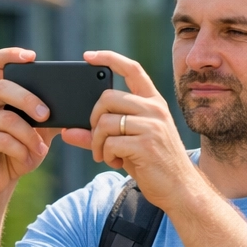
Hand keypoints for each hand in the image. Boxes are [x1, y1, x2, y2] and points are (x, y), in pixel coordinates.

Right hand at [0, 48, 61, 200]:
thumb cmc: (18, 152)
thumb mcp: (40, 131)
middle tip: (46, 115)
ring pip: (7, 119)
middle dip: (29, 100)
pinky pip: (2, 139)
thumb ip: (50, 115)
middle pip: (3, 88)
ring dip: (29, 136)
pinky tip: (25, 157)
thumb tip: (74, 104)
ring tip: (39, 149)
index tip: (32, 57)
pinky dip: (20, 150)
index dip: (11, 55)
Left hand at [63, 50, 200, 212]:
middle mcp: (155, 110)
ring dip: (97, 142)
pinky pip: (110, 142)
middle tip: (96, 137)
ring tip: (105, 155)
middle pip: (107, 97)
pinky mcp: (146, 144)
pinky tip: (116, 162)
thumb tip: (67, 132)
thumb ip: (100, 135)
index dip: (109, 58)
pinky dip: (106, 154)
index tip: (88, 56)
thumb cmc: (154, 165)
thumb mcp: (128, 144)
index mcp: (154, 103)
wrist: (180, 189)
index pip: (132, 69)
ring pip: (105, 121)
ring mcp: (152, 126)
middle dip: (93, 119)